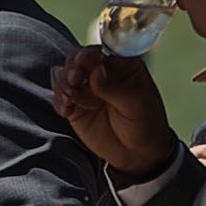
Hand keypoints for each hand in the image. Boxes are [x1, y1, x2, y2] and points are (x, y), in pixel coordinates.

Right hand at [50, 46, 182, 180]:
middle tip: (74, 80)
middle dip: (72, 68)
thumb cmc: (146, 124)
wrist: (139, 154)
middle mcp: (103, 73)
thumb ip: (114, 87)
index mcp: (123, 65)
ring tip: (70, 98)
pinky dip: (60, 101)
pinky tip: (67, 110)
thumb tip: (95, 70)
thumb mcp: (136, 104)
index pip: (102, 51)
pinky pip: (61, 98)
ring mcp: (87, 90)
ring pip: (65, 76)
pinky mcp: (76, 107)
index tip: (83, 61)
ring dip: (63, 84)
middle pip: (78, 60)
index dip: (90, 53)